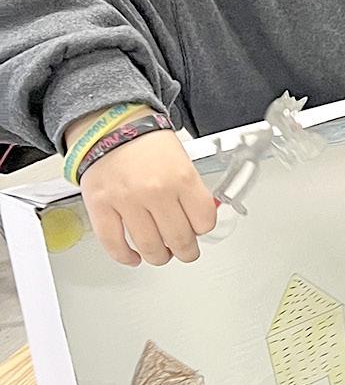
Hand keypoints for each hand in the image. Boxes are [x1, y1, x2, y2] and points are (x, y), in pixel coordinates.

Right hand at [74, 124, 217, 266]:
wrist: (112, 127)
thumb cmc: (148, 143)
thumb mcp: (183, 161)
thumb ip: (192, 190)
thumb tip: (200, 219)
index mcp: (182, 178)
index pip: (203, 221)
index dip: (203, 229)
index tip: (199, 230)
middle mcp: (156, 192)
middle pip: (179, 239)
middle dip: (186, 251)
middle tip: (186, 252)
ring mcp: (126, 201)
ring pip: (150, 247)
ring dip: (159, 257)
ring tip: (162, 255)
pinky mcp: (100, 207)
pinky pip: (114, 244)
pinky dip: (125, 257)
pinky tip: (134, 257)